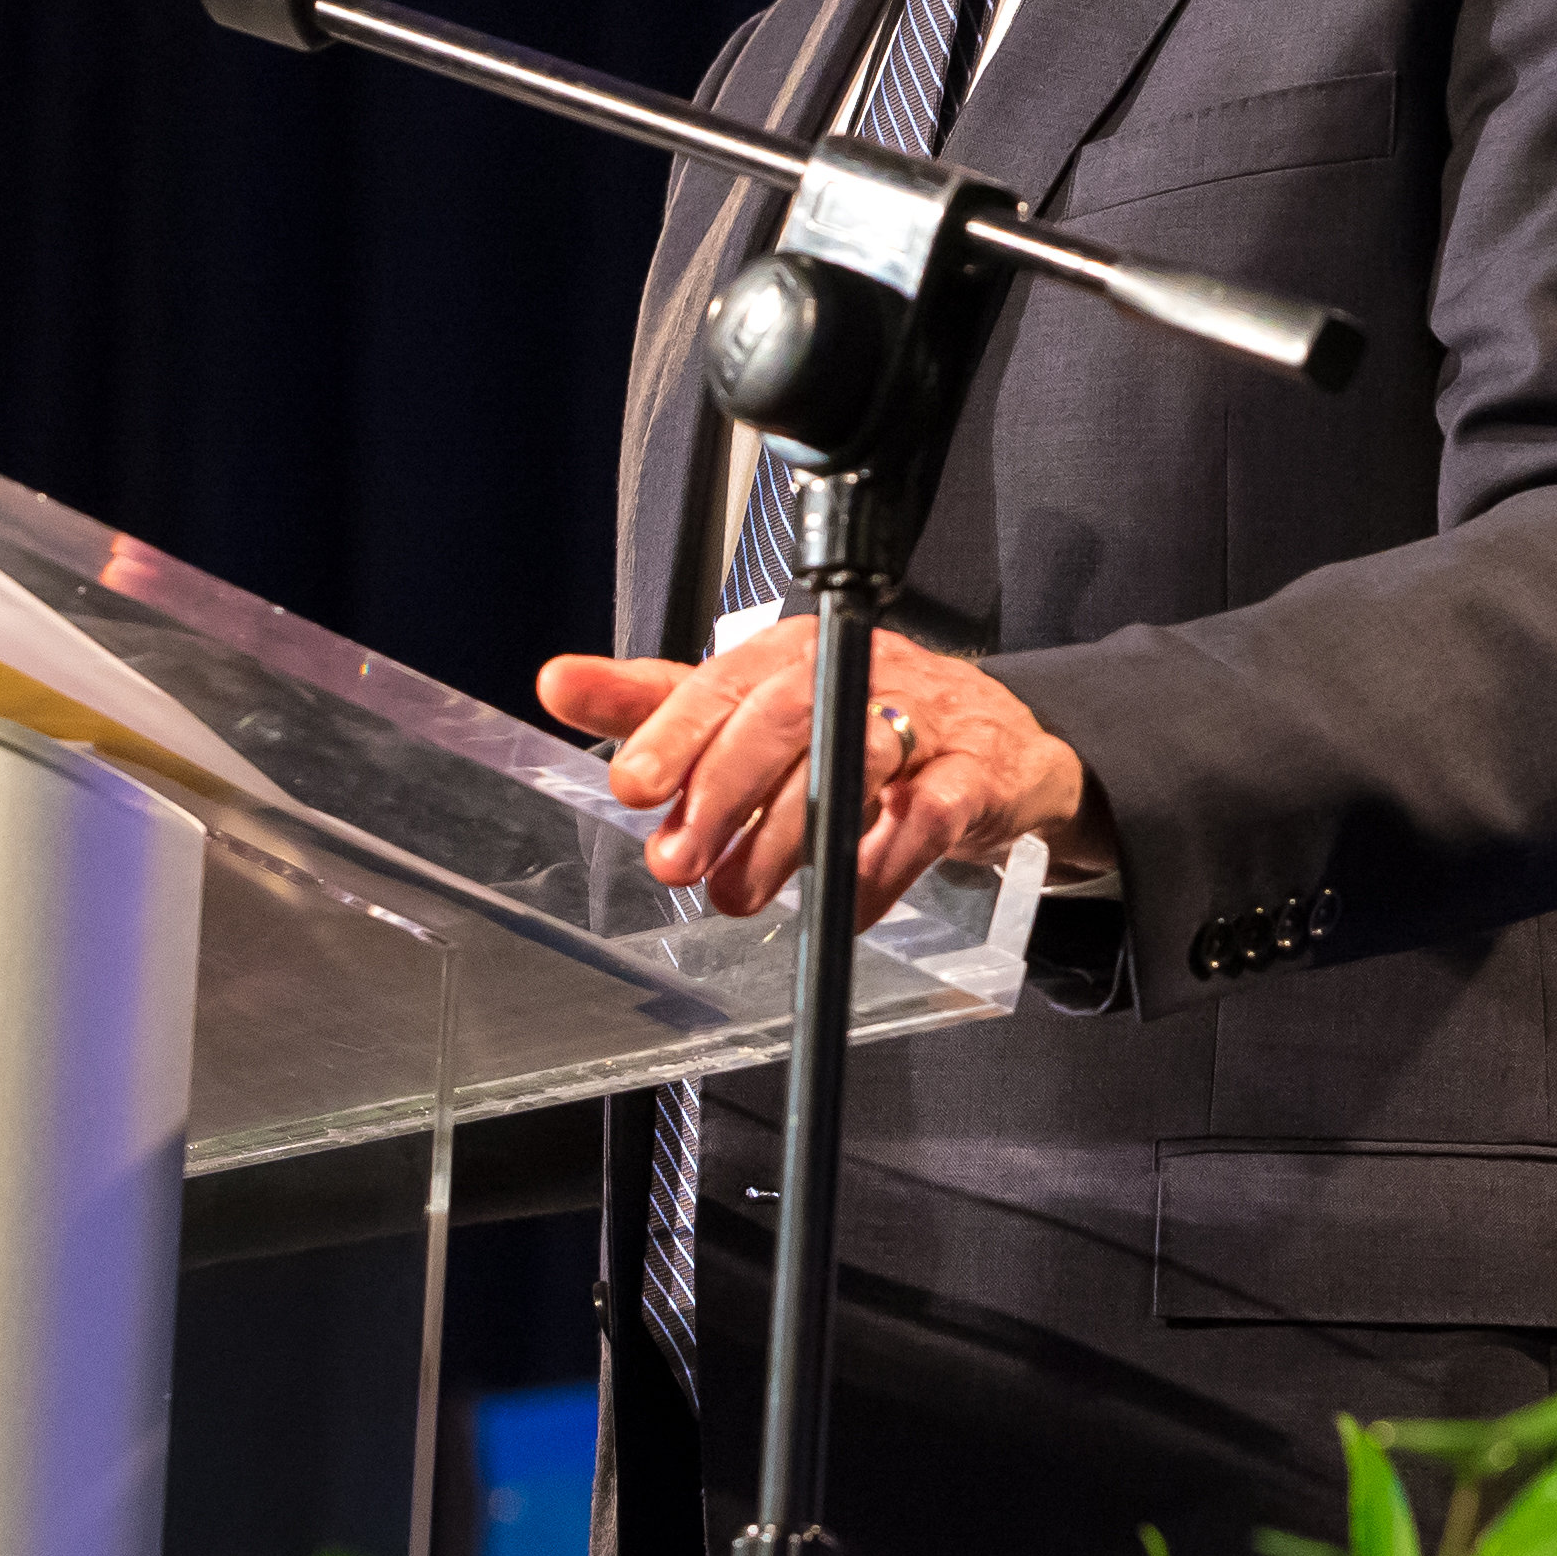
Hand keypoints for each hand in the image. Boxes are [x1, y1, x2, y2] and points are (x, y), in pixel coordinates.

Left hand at [531, 627, 1107, 924]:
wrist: (997, 748)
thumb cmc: (864, 722)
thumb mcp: (754, 711)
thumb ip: (660, 704)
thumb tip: (558, 682)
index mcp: (795, 651)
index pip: (725, 681)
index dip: (676, 733)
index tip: (632, 788)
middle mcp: (858, 670)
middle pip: (786, 714)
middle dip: (723, 791)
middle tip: (676, 862)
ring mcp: (924, 719)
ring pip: (856, 757)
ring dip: (789, 834)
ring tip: (739, 895)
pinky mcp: (975, 774)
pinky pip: (929, 816)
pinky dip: (881, 865)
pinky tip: (843, 903)